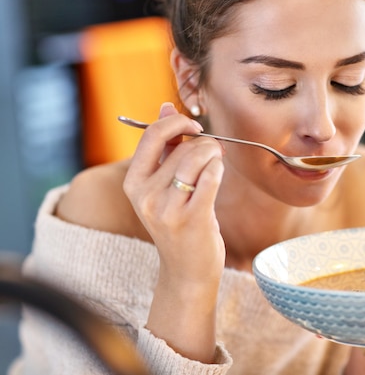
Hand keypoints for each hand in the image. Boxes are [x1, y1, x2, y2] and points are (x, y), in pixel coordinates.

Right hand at [123, 102, 224, 362]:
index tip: (194, 126)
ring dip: (214, 154)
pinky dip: (218, 169)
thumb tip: (166, 106)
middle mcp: (145, 195)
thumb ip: (165, 146)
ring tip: (217, 162)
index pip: (153, 135)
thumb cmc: (178, 222)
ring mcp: (167, 208)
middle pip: (182, 146)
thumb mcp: (163, 185)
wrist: (187, 270)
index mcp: (133, 182)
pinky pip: (211, 177)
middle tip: (214, 150)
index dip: (178, 122)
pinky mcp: (192, 218)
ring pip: (197, 158)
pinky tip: (218, 173)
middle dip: (204, 142)